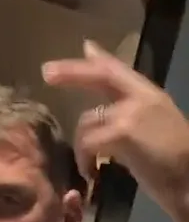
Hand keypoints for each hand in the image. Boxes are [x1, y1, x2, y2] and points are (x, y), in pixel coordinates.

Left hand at [42, 40, 188, 221]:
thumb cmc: (174, 165)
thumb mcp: (154, 131)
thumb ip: (132, 115)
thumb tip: (108, 110)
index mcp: (150, 96)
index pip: (120, 69)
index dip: (99, 59)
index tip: (85, 47)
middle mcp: (141, 98)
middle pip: (100, 76)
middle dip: (71, 72)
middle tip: (47, 72)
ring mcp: (131, 113)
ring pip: (88, 120)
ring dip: (81, 146)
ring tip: (87, 167)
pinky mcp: (123, 133)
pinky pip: (89, 142)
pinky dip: (84, 160)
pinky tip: (91, 174)